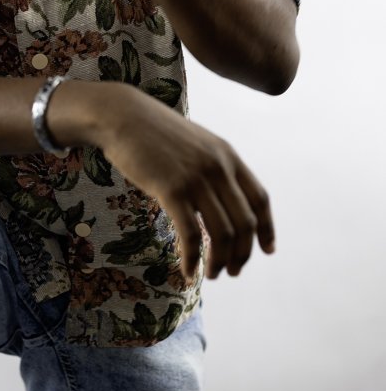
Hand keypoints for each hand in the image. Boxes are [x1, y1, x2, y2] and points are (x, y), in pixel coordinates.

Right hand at [93, 83, 275, 279]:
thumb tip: (219, 200)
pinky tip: (187, 272)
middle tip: (232, 271)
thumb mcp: (195, 143)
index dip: (267, 229)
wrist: (122, 116)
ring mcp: (196, 179)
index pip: (260, 199)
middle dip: (242, 254)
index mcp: (228, 155)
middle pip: (245, 223)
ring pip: (222, 234)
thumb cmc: (154, 131)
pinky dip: (193, 260)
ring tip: (211, 274)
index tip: (268, 251)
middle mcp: (219, 168)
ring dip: (219, 262)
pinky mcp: (172, 190)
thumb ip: (212, 166)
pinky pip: (191, 235)